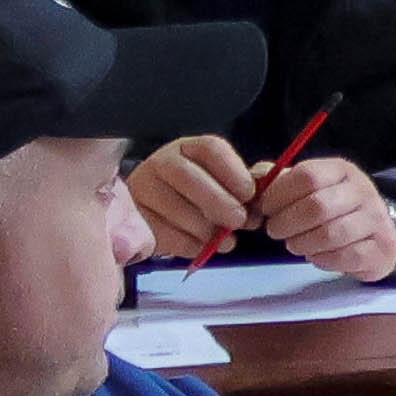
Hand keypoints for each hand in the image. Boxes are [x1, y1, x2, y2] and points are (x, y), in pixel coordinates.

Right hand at [128, 134, 260, 256]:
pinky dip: (191, 245)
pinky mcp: (135, 219)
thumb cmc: (201, 198)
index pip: (211, 149)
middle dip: (220, 203)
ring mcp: (143, 189)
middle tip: (238, 221)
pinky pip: (165, 234)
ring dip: (207, 230)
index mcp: (189, 149)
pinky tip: (202, 246)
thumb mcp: (223, 185)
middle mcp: (162, 163)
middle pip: (189, 177)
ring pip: (175, 209)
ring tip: (226, 240)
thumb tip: (261, 198)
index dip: (234, 172)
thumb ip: (243, 187)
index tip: (249, 195)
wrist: (159, 217)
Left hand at [252, 155, 395, 279]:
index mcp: (341, 171)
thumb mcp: (307, 186)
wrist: (377, 230)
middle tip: (275, 231)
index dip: (279, 194)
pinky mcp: (382, 248)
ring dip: (302, 243)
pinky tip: (316, 255)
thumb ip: (277, 181)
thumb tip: (252, 183)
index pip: (308, 176)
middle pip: (318, 206)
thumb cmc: (331, 207)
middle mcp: (363, 191)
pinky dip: (323, 259)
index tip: (265, 209)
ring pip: (331, 234)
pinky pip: (346, 256)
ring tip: (294, 244)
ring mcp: (376, 220)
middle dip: (286, 223)